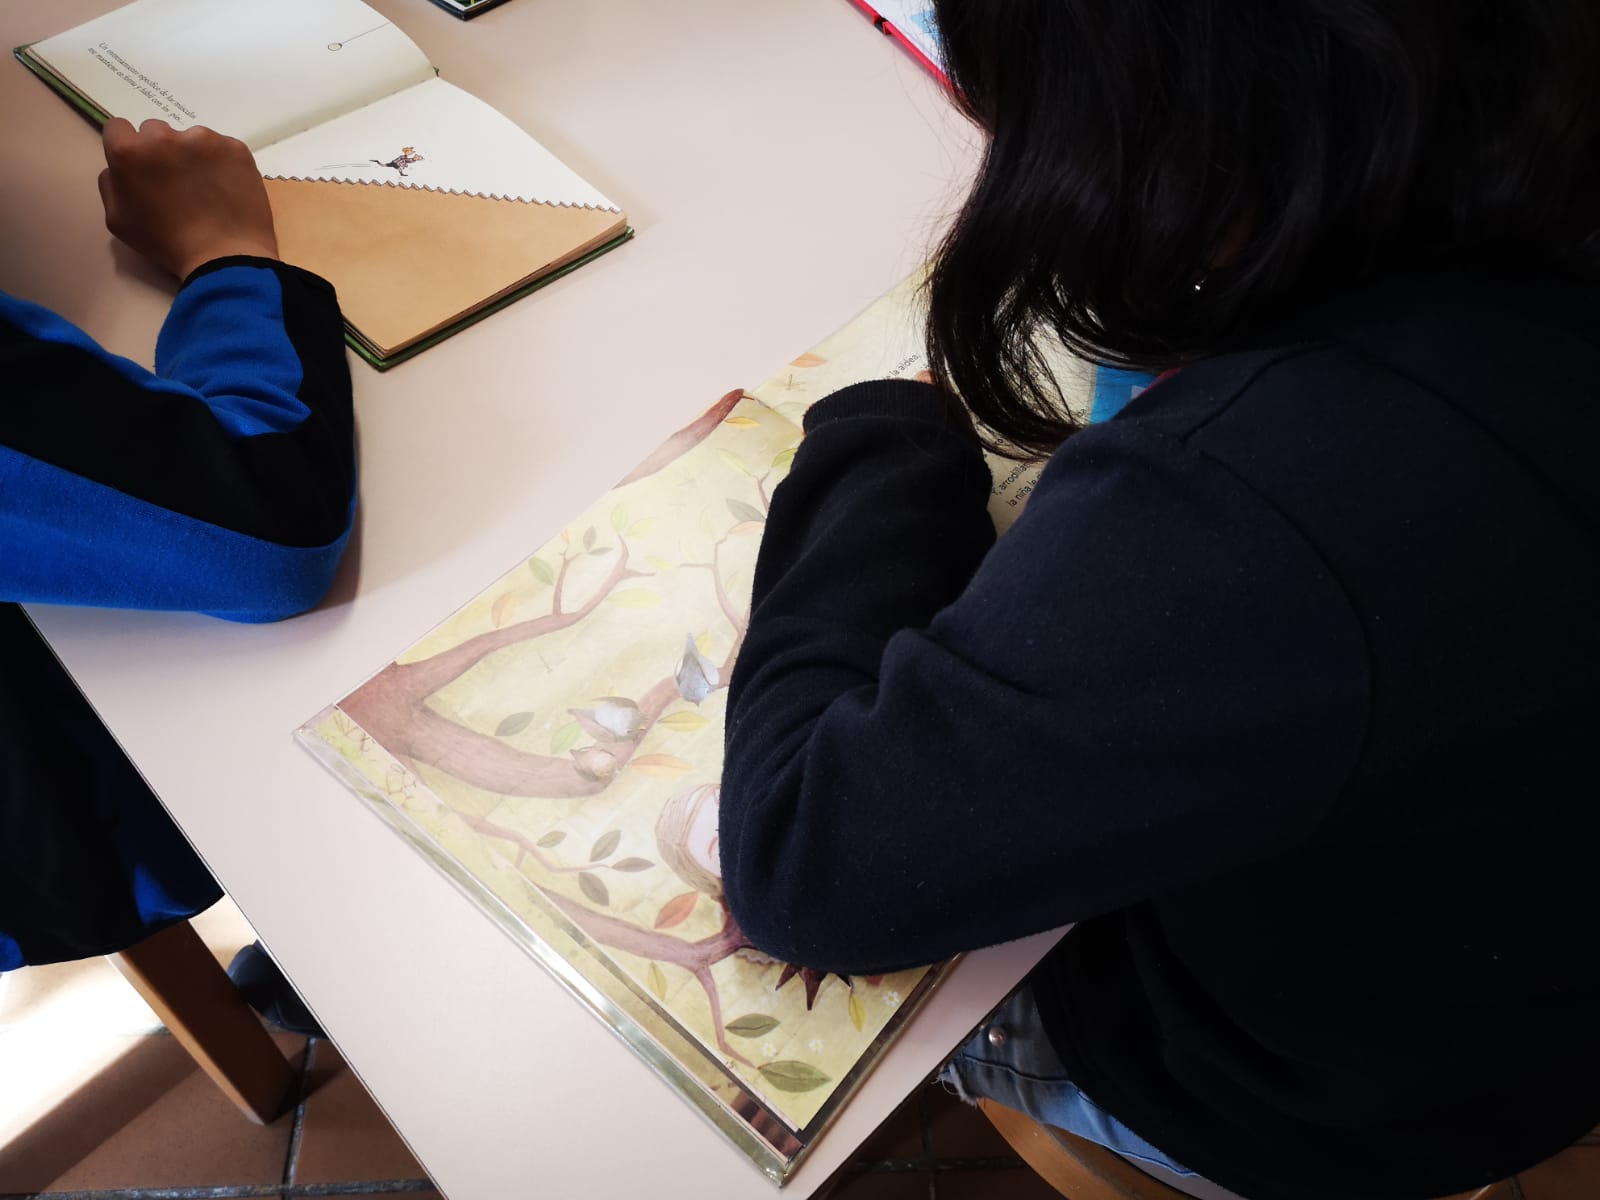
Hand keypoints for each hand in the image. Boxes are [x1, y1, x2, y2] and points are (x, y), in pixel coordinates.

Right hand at [98, 118, 279, 279]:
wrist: (226, 256)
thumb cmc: (167, 243)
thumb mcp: (119, 219)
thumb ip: (111, 183)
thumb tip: (120, 167)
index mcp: (129, 151)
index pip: (118, 127)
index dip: (129, 147)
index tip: (142, 167)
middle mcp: (164, 136)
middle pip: (155, 131)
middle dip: (160, 151)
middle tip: (175, 182)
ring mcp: (204, 139)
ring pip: (191, 139)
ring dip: (193, 155)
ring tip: (205, 189)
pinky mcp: (235, 147)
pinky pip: (222, 148)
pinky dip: (222, 163)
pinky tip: (226, 189)